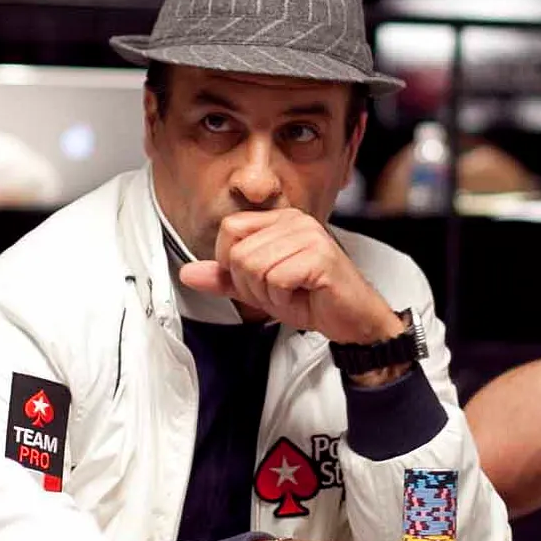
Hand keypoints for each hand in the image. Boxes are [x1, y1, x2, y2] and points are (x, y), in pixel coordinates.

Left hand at [180, 209, 405, 346]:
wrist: (353, 320)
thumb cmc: (313, 299)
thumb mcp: (259, 289)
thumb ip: (224, 279)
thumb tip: (188, 272)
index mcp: (280, 219)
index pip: (229, 229)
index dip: (231, 263)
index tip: (257, 279)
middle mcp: (294, 220)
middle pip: (238, 252)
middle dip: (251, 285)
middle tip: (278, 292)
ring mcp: (309, 236)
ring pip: (254, 266)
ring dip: (268, 293)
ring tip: (292, 293)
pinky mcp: (320, 257)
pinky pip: (277, 279)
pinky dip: (284, 298)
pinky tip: (304, 295)